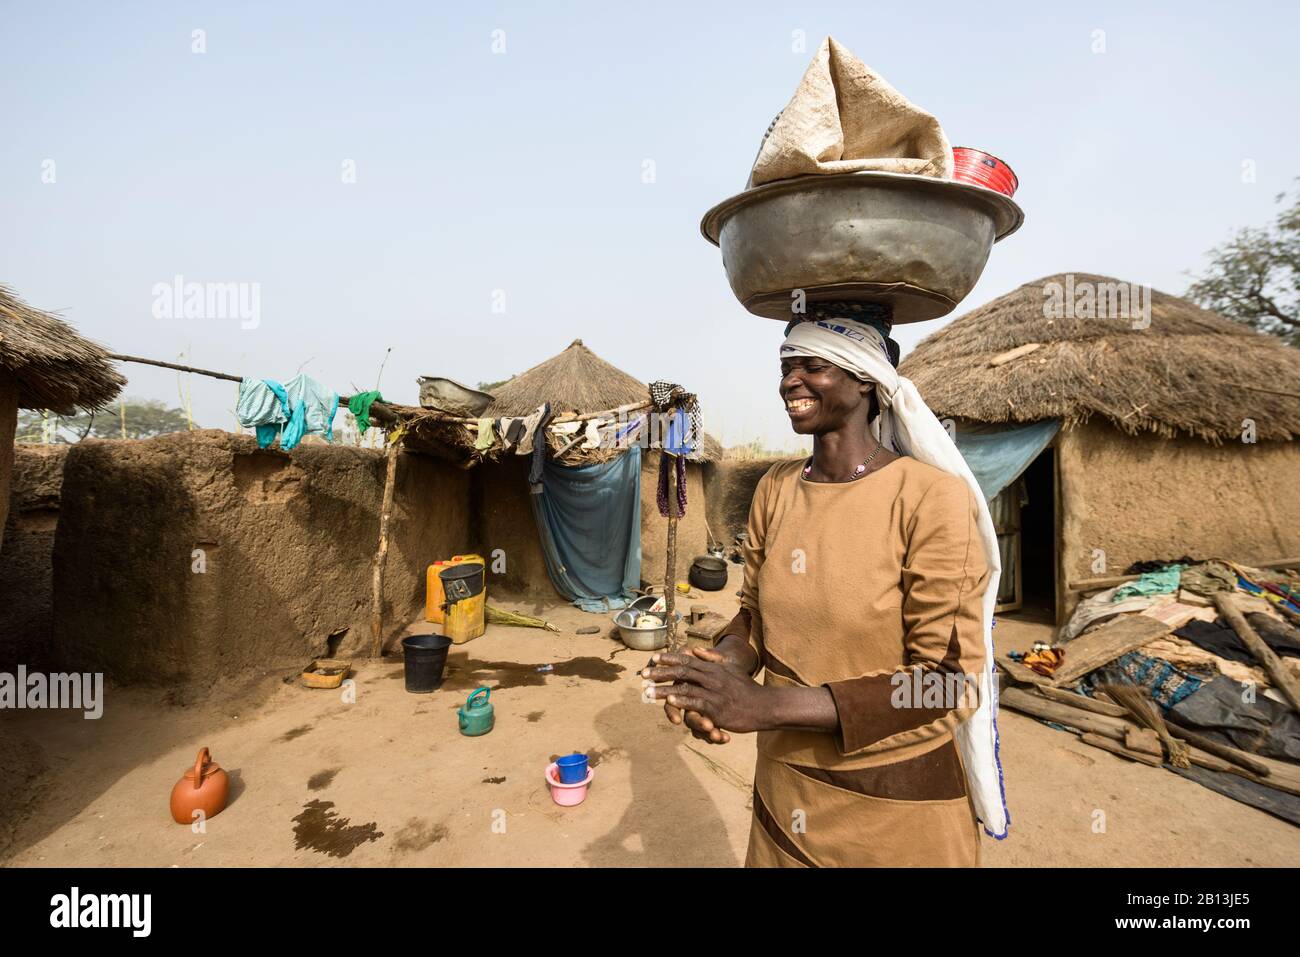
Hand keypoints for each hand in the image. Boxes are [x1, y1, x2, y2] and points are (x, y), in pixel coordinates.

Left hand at [644, 647, 771, 734]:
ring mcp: (714, 692)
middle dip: (661, 672)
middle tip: (644, 674)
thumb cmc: (746, 689)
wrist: (764, 706)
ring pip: (685, 688)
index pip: (687, 660)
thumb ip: (712, 658)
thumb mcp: (730, 669)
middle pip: (682, 671)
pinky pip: (697, 703)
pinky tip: (670, 700)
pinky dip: (683, 701)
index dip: (669, 658)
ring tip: (648, 692)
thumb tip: (695, 649)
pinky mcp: (717, 708)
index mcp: (713, 668)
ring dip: (664, 690)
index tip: (653, 658)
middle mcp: (712, 677)